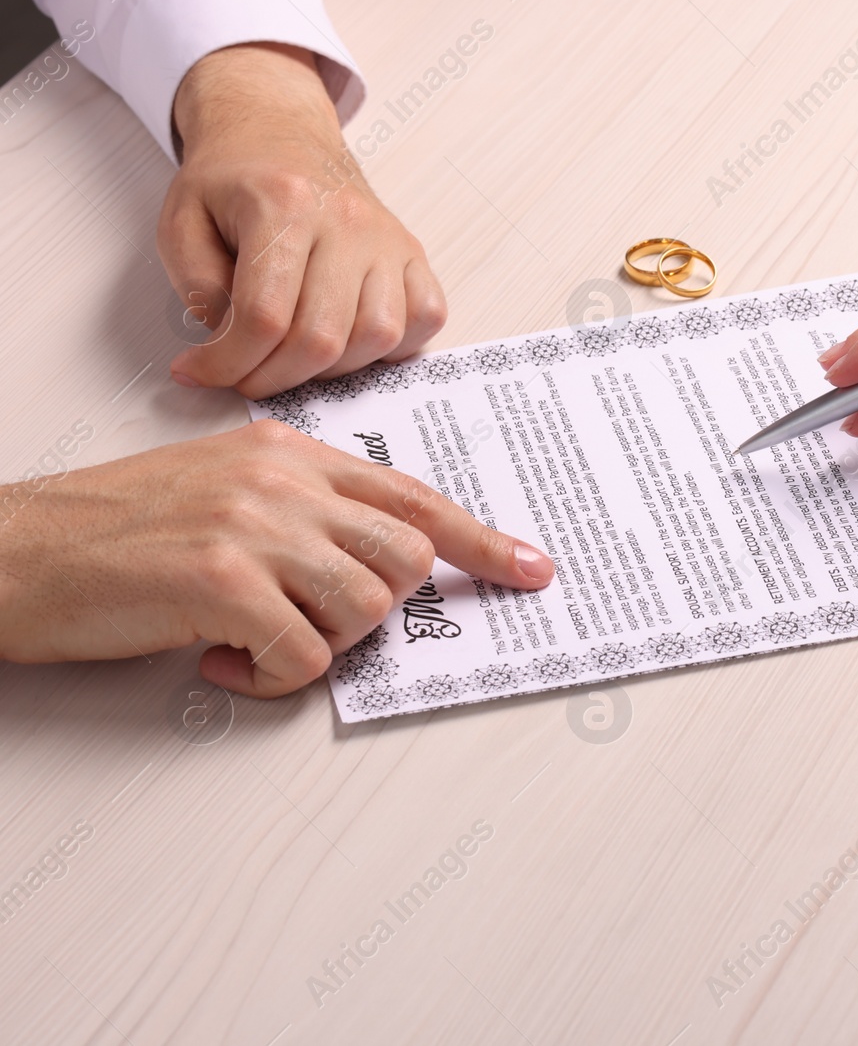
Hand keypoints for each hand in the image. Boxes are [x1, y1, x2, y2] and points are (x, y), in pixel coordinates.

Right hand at [0, 421, 553, 696]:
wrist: (18, 552)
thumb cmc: (119, 533)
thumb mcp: (226, 490)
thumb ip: (304, 512)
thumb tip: (375, 566)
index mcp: (291, 455)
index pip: (414, 496)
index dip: (482, 540)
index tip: (530, 570)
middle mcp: (282, 481)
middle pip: (404, 559)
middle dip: (378, 609)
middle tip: (314, 622)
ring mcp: (254, 526)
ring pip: (366, 608)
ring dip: (323, 646)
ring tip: (256, 641)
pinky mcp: (222, 580)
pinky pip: (303, 656)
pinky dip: (271, 678)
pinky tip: (220, 661)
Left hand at [159, 43, 445, 399]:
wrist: (278, 132)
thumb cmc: (233, 180)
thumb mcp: (180, 222)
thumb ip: (198, 289)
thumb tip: (231, 349)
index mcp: (284, 205)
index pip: (263, 316)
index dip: (229, 363)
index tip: (203, 374)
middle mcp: (347, 220)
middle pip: (322, 337)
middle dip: (275, 377)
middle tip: (246, 377)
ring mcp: (387, 238)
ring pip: (378, 336)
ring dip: (333, 369)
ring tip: (297, 357)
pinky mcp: (412, 251)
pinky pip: (426, 317)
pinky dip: (394, 345)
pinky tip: (352, 340)